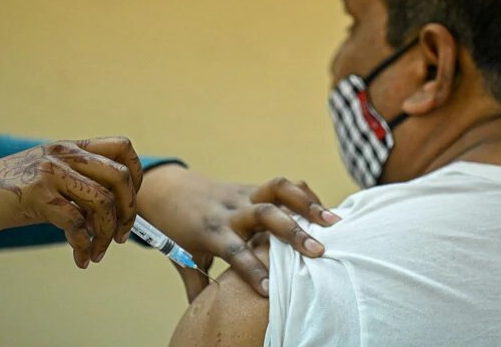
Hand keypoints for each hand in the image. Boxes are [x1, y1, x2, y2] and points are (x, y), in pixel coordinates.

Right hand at [0, 137, 142, 268]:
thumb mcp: (49, 179)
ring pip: (102, 202)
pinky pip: (76, 223)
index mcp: (71, 148)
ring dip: (107, 234)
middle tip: (121, 235)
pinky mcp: (36, 194)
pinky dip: (83, 246)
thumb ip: (80, 188)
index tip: (131, 203)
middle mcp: (64, 153)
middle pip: (120, 177)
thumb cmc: (7, 193)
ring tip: (98, 252)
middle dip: (129, 211)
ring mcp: (50, 171)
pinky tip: (80, 258)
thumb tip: (115, 215)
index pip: (123, 147)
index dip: (136, 176)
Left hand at [135, 165, 340, 301]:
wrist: (166, 189)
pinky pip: (282, 186)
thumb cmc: (176, 229)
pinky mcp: (252, 187)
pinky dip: (305, 196)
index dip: (252, 271)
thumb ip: (197, 285)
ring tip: (333, 221)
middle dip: (292, 232)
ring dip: (307, 204)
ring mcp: (243, 194)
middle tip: (317, 250)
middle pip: (263, 214)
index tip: (270, 292)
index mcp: (210, 232)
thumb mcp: (181, 258)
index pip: (233, 251)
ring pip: (277, 189)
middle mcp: (229, 211)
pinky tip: (324, 211)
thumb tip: (206, 316)